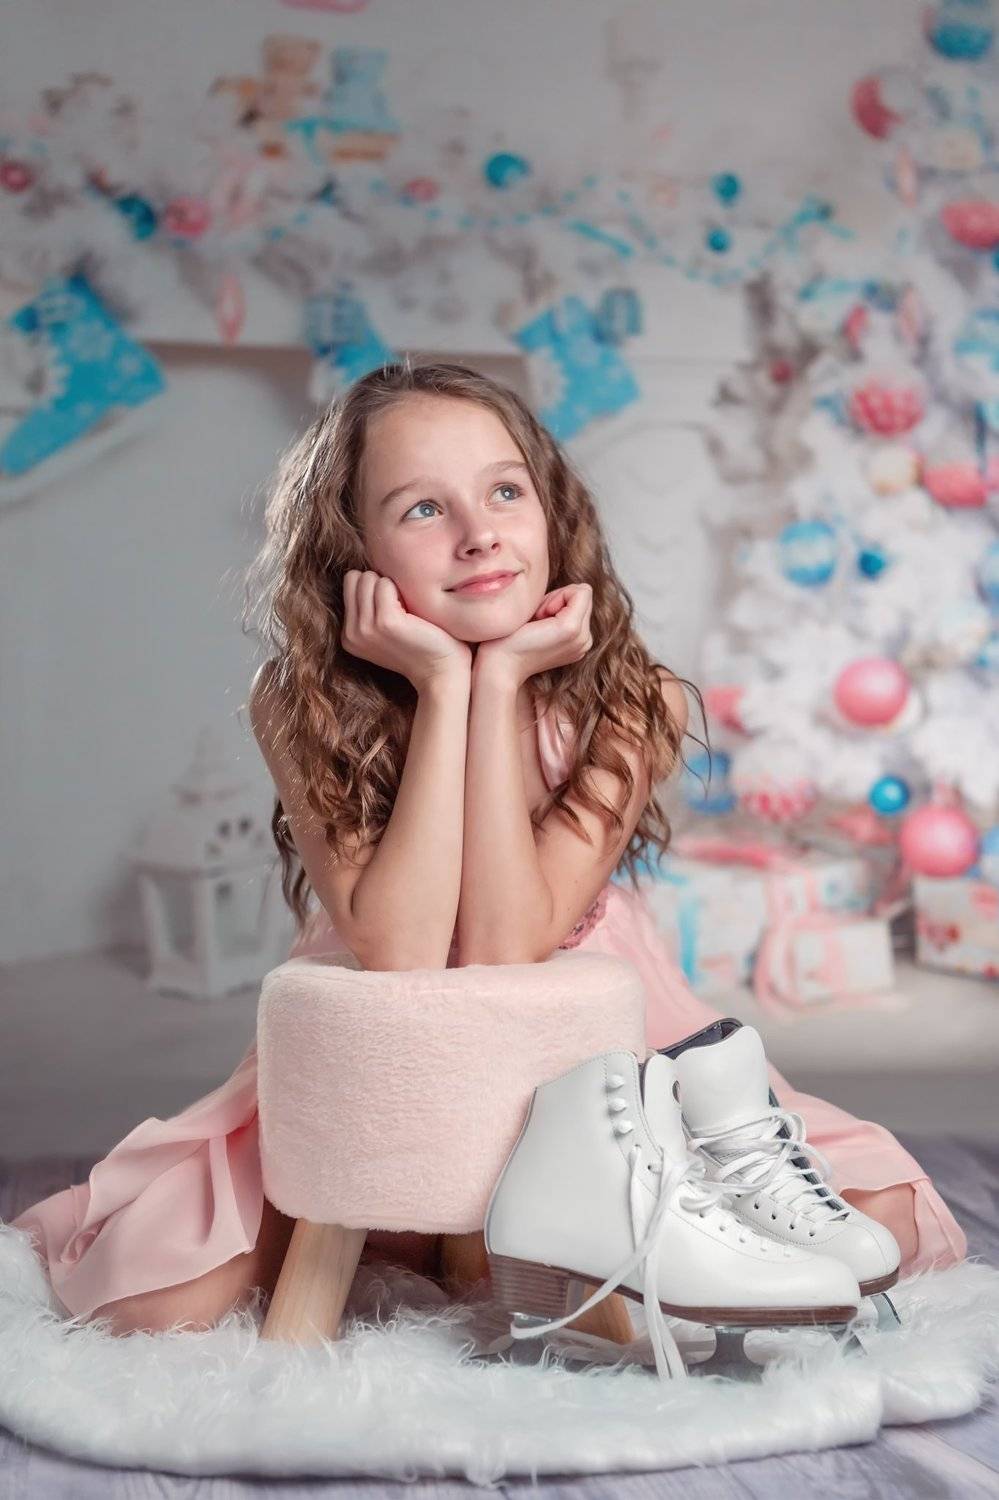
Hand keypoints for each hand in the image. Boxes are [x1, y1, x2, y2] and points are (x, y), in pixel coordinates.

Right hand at [342, 570, 471, 690]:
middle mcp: (351, 633)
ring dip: (391, 585)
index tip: (393, 606)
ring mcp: (365, 628)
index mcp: (348, 636)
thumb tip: (366, 572)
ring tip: (407, 608)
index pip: (350, 583)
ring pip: (368, 578)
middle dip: (378, 582)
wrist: (442, 671)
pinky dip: (401, 589)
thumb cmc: (421, 645)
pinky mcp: (385, 621)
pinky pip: (385, 583)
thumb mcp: (384, 631)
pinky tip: (413, 611)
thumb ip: (369, 609)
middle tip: (401, 605)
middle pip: (354, 578)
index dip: (373, 586)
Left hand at [474, 583, 592, 686]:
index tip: (535, 620)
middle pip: (582, 595)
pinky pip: (579, 592)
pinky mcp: (571, 629)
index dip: (555, 600)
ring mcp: (581, 638)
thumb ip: (555, 607)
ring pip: (581, 593)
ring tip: (535, 624)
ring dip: (553, 601)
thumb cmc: (508, 640)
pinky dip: (554, 598)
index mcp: (578, 640)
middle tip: (534, 622)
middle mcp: (585, 641)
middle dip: (556, 599)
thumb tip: (566, 586)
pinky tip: (537, 620)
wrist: (496, 665)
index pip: (580, 599)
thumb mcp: (538, 620)